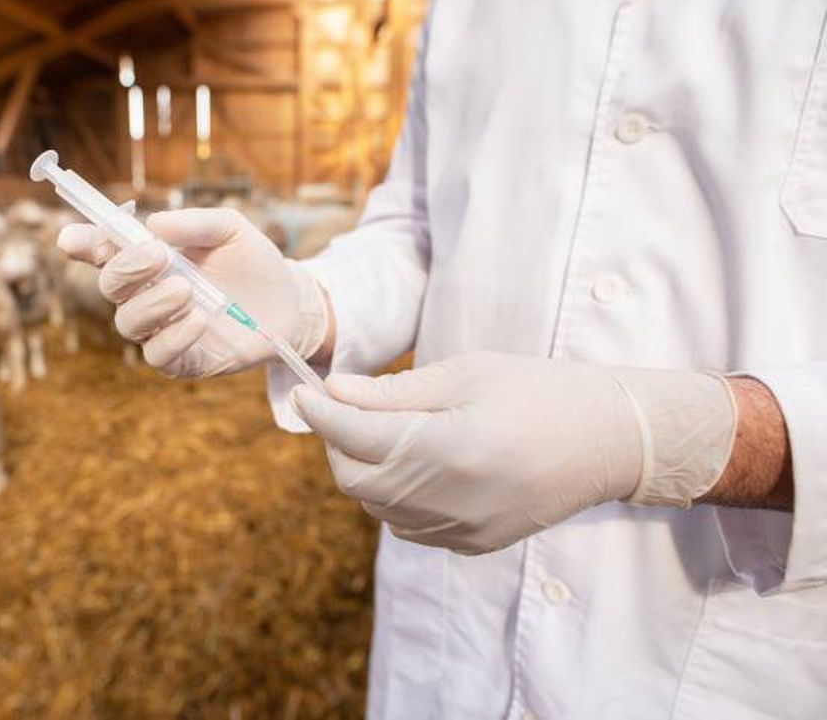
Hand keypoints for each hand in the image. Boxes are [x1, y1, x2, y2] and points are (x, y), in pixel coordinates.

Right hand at [57, 208, 328, 377]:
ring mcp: (160, 329)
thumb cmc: (252, 261)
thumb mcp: (230, 230)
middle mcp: (146, 293)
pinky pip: (158, 355)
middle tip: (158, 256)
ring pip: (128, 323)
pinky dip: (173, 337)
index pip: (102, 250)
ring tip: (186, 290)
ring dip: (152, 304)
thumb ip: (194, 224)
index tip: (72, 238)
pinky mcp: (180, 360)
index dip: (82, 243)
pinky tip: (199, 320)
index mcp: (148, 258)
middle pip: (110, 286)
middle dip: (126, 269)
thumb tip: (154, 223)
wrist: (289, 303)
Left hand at [291, 351, 735, 553]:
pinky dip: (394, 495)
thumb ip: (392, 392)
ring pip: (376, 506)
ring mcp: (461, 530)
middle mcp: (450, 501)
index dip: (320, 414)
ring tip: (386, 431)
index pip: (354, 438)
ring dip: (365, 469)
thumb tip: (333, 392)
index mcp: (448, 449)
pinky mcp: (473, 544)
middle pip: (355, 480)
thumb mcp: (464, 374)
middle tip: (347, 408)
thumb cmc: (539, 391)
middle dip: (338, 443)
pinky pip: (407, 524)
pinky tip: (417, 464)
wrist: (611, 441)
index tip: (306, 391)